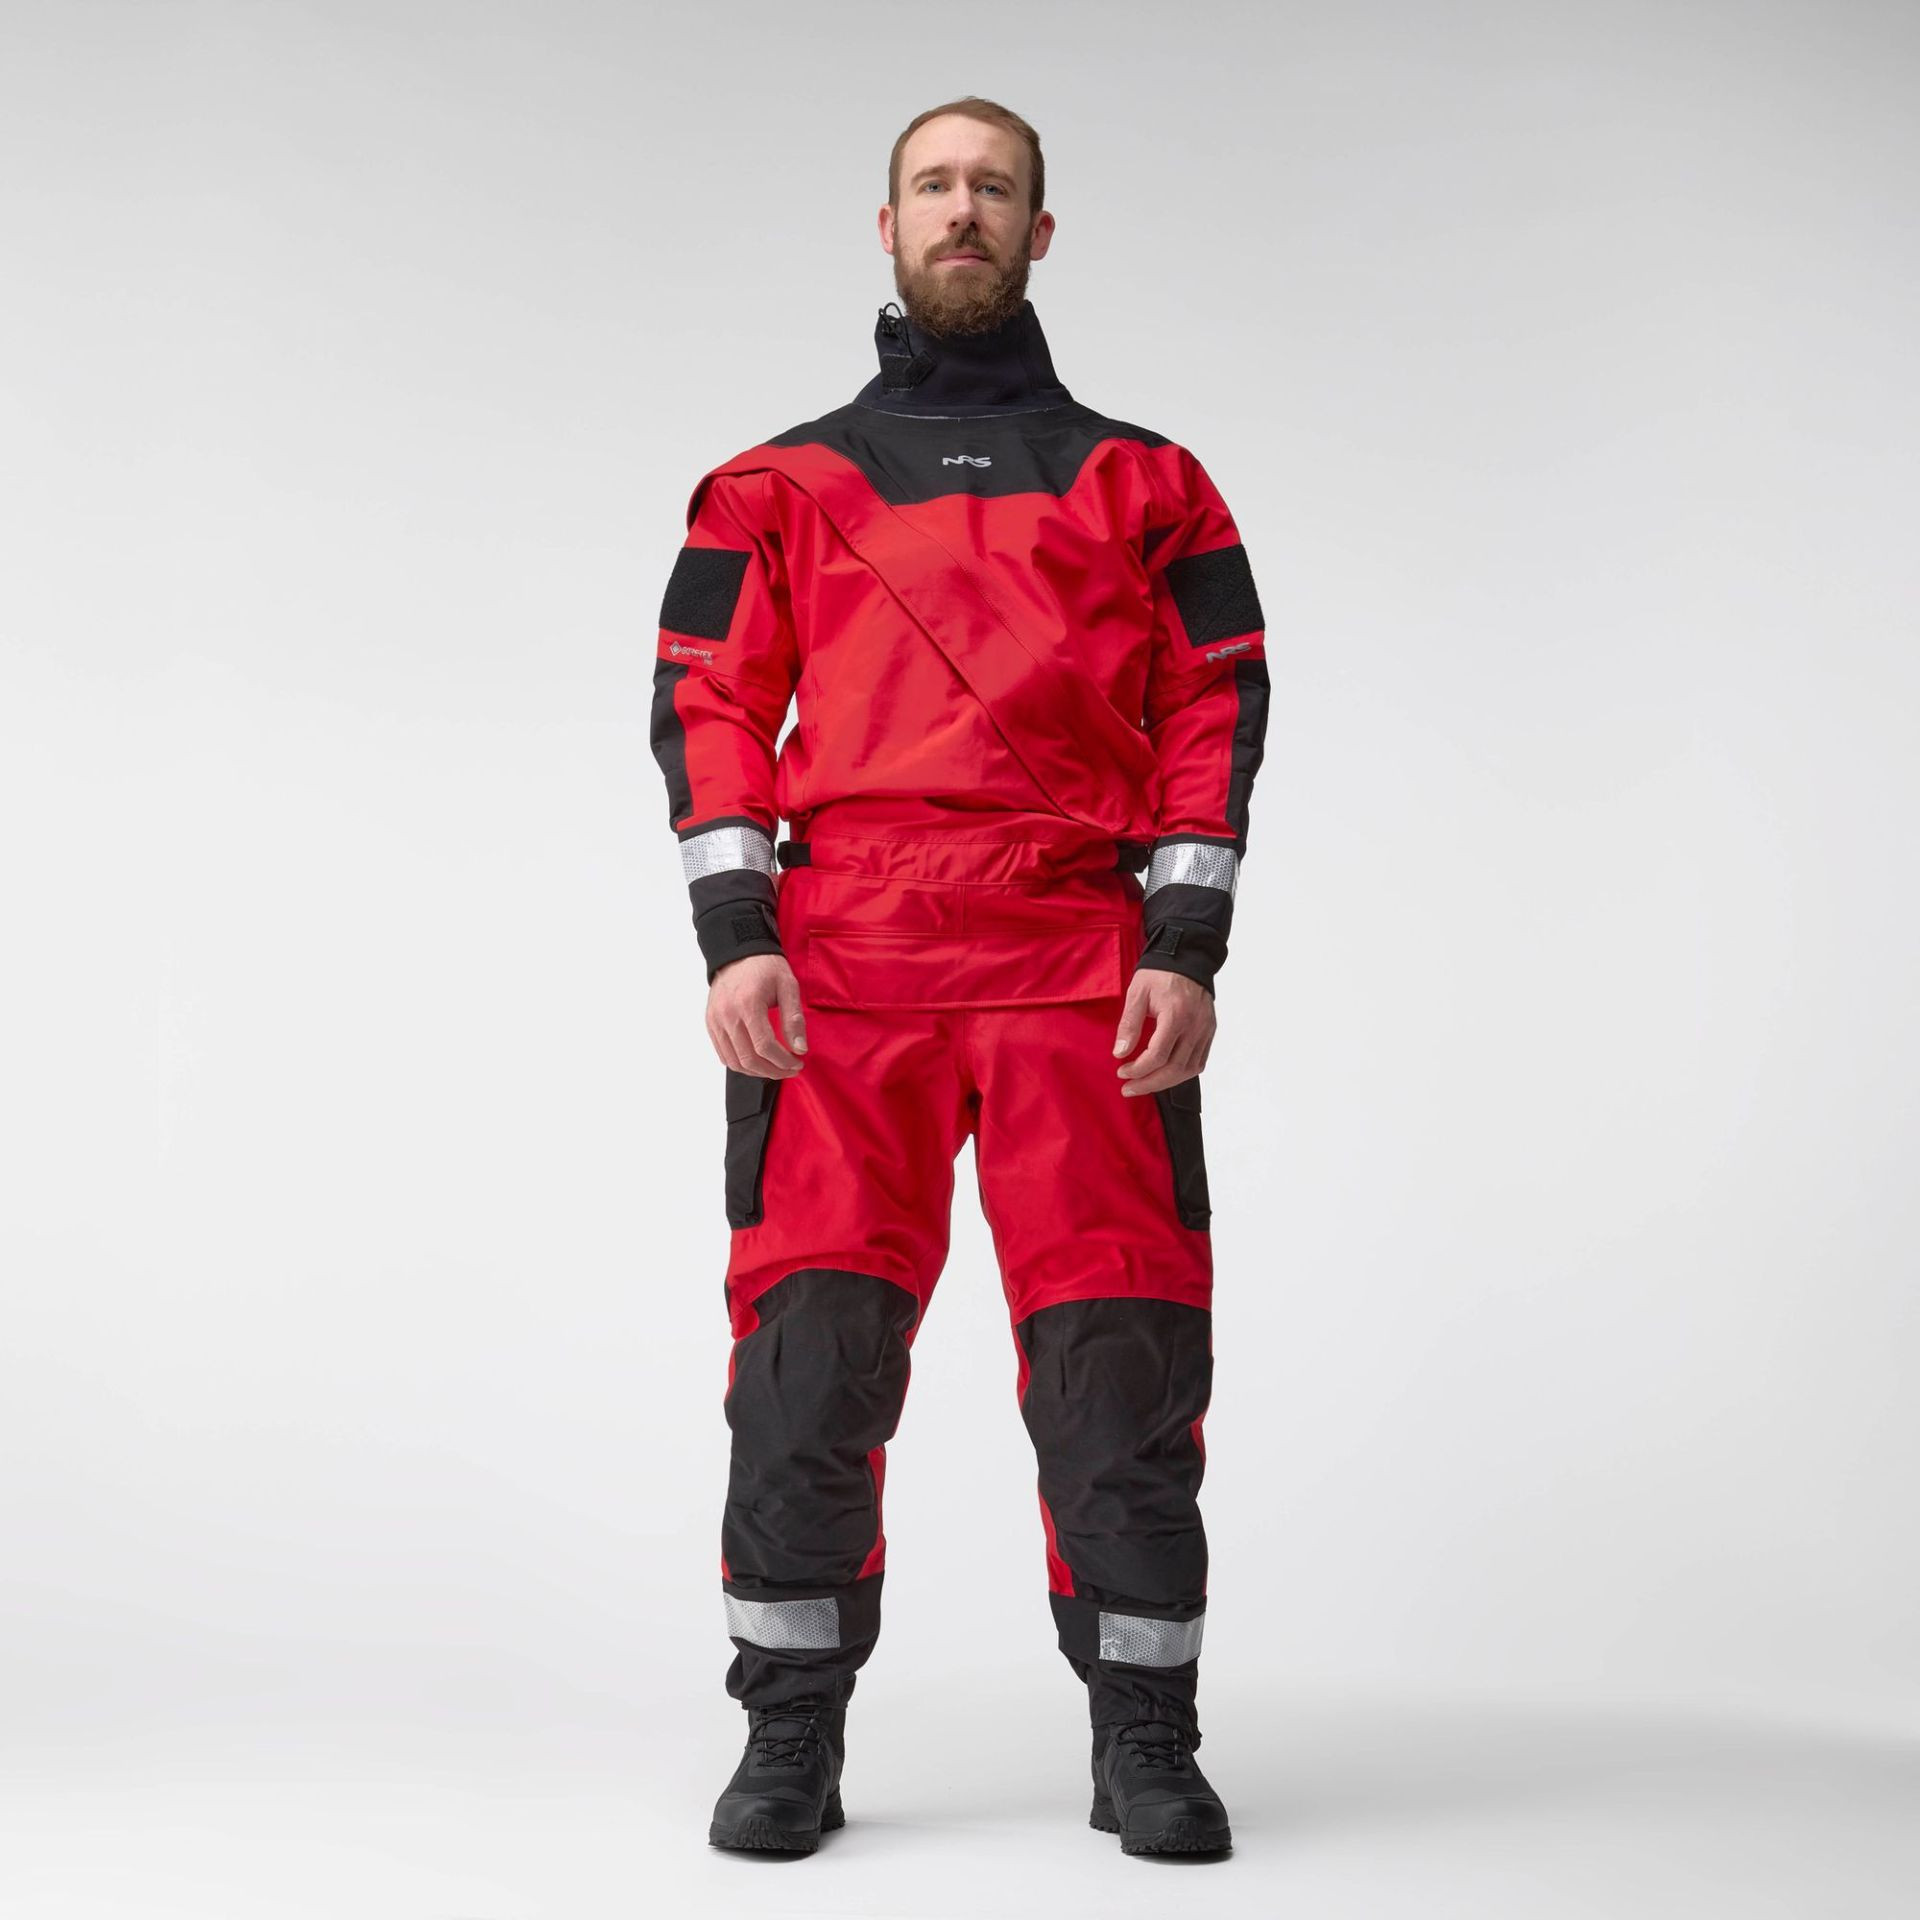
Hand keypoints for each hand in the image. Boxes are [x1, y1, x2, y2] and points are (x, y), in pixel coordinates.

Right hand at [708, 953, 807, 1075]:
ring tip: (776, 1068)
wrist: (738, 953)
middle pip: (749, 1059)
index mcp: (748, 1004)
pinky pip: (724, 1054)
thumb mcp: (788, 986)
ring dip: (757, 1072)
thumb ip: (794, 1019)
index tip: (798, 1063)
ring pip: (734, 1062)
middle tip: (790, 1070)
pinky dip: (741, 1064)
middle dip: (773, 1071)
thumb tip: (800, 1049)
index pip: (765, 1046)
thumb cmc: (766, 967)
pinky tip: (758, 1062)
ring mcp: (716, 1020)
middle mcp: (727, 1015)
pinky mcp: (711, 1023)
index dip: (783, 1061)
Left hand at [1112, 968, 1213, 1095]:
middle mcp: (1194, 1026)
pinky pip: (1199, 1062)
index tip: (1121, 1071)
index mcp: (1175, 1015)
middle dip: (1149, 1084)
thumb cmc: (1159, 974)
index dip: (1137, 1069)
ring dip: (1165, 1082)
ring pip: (1188, 1070)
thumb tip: (1120, 1053)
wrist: (1186, 959)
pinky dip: (1182, 1073)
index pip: (1157, 1055)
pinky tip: (1166, 1075)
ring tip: (1144, 1085)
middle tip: (1129, 1088)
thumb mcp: (1137, 994)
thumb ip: (1129, 1025)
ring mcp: (1205, 1030)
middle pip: (1174, 1069)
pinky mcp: (1209, 1031)